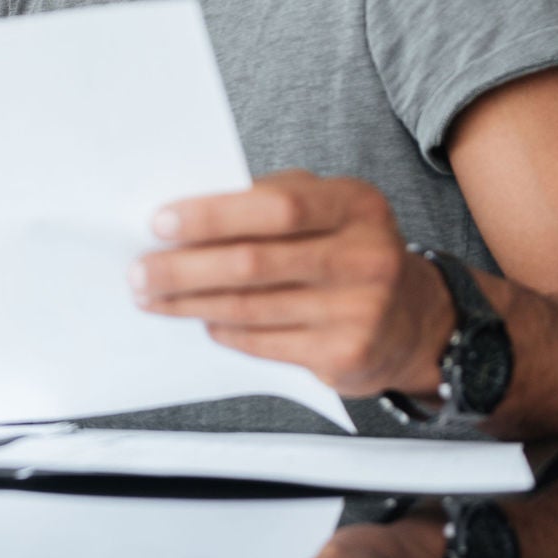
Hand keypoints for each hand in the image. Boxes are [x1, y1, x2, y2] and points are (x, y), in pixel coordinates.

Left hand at [131, 171, 454, 396]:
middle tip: (139, 271)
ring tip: (152, 297)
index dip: (213, 215)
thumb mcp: (328, 209)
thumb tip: (184, 217)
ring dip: (190, 302)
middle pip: (255, 262)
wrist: (417, 320)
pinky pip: (263, 341)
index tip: (160, 223)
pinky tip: (200, 320)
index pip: (277, 206)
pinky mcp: (346, 355)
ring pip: (250, 307)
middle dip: (184, 268)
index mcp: (356, 205)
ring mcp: (360, 310)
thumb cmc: (349, 251)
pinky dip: (223, 329)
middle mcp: (366, 256)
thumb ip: (268, 202)